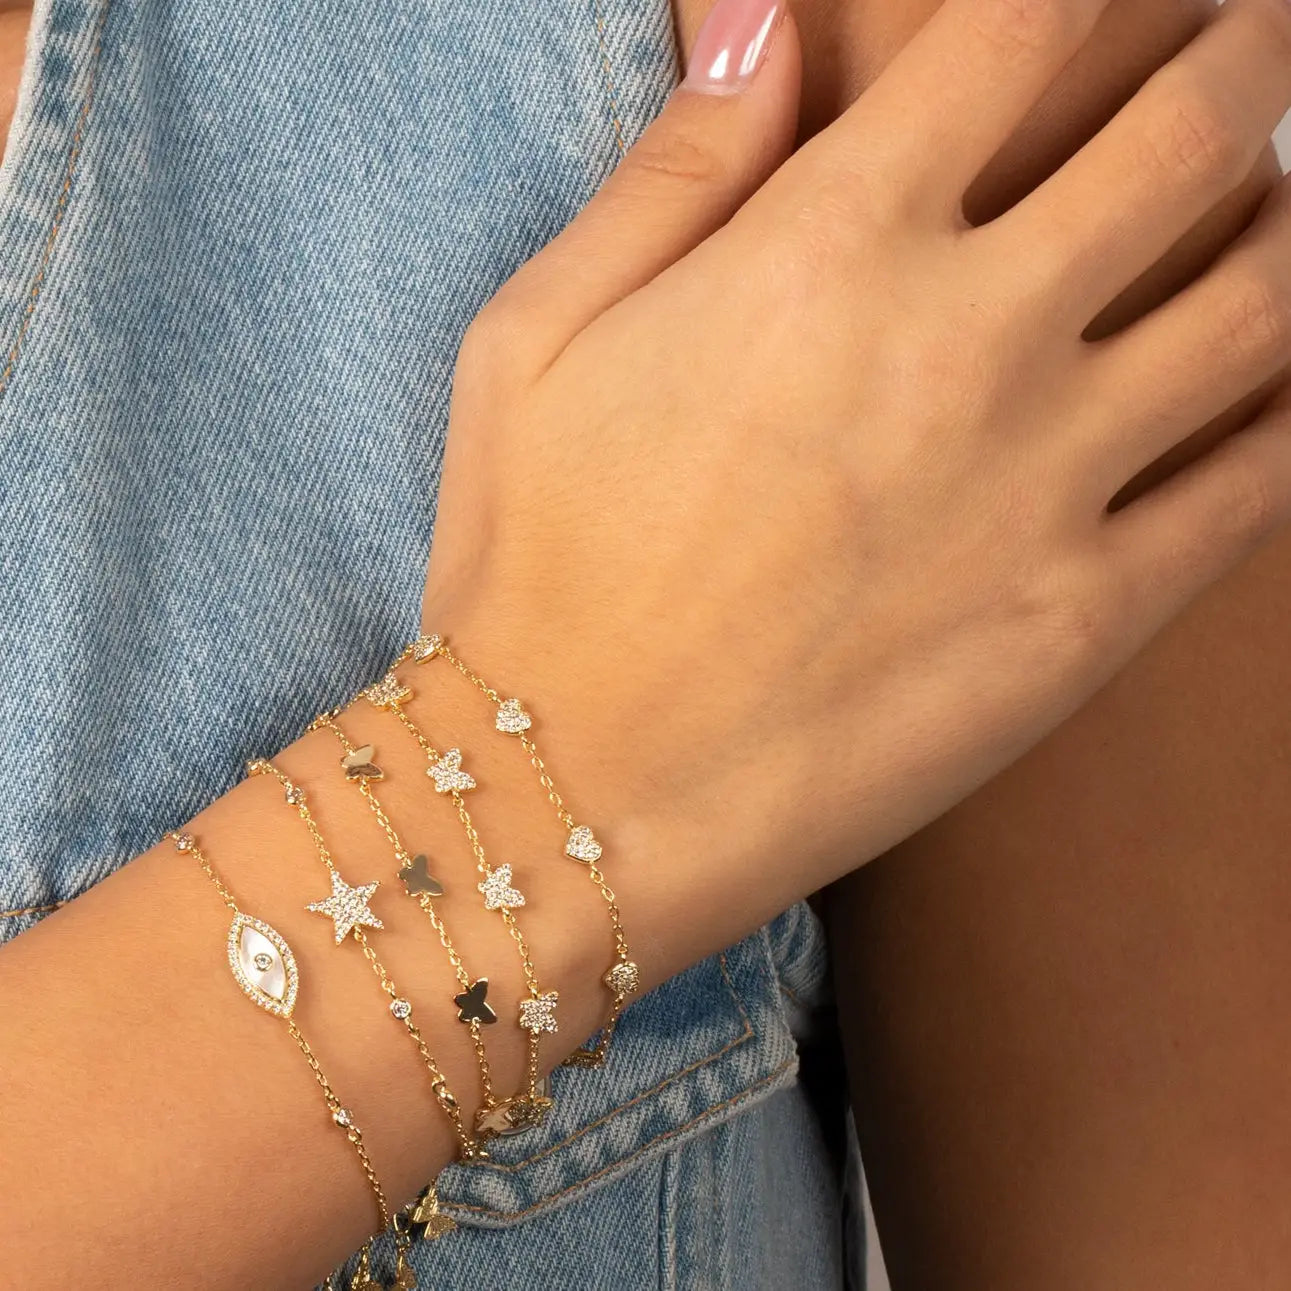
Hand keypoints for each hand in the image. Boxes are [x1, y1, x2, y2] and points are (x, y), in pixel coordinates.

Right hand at [423, 0, 1290, 952]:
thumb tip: (762, 14)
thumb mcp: (535, 336)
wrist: (577, 795)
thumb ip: (673, 166)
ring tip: (1276, 204)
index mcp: (827, 247)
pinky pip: (1257, 483)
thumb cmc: (534, 564)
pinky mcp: (1082, 620)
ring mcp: (1046, 485)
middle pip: (1189, 130)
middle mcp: (966, 340)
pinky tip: (1276, 385)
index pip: (1019, 29)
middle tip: (1252, 37)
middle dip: (1244, 50)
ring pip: (1265, 297)